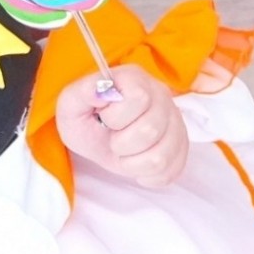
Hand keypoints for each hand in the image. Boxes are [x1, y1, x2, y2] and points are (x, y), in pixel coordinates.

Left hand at [55, 64, 188, 186]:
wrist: (98, 136)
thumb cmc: (86, 118)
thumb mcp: (71, 105)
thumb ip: (81, 92)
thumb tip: (99, 90)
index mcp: (134, 79)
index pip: (138, 98)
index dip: (116, 116)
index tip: (104, 118)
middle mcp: (160, 95)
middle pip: (151, 129)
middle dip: (121, 144)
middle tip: (112, 139)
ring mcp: (174, 120)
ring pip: (162, 156)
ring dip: (133, 163)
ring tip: (124, 153)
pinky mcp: (181, 145)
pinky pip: (172, 170)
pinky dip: (148, 175)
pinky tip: (136, 163)